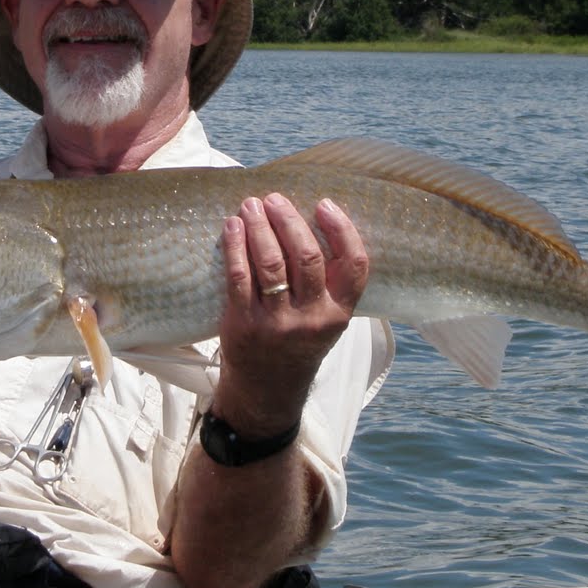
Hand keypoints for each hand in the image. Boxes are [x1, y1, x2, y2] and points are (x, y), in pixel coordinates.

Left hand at [215, 195, 368, 433]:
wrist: (267, 389)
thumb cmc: (297, 342)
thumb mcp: (325, 318)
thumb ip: (328, 281)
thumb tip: (310, 219)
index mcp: (339, 313)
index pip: (355, 266)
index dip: (342, 230)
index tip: (324, 204)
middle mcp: (312, 318)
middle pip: (307, 257)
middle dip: (289, 221)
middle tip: (274, 199)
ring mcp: (277, 322)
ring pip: (271, 263)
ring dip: (259, 227)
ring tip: (251, 206)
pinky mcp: (244, 323)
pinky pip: (239, 277)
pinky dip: (235, 246)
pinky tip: (232, 227)